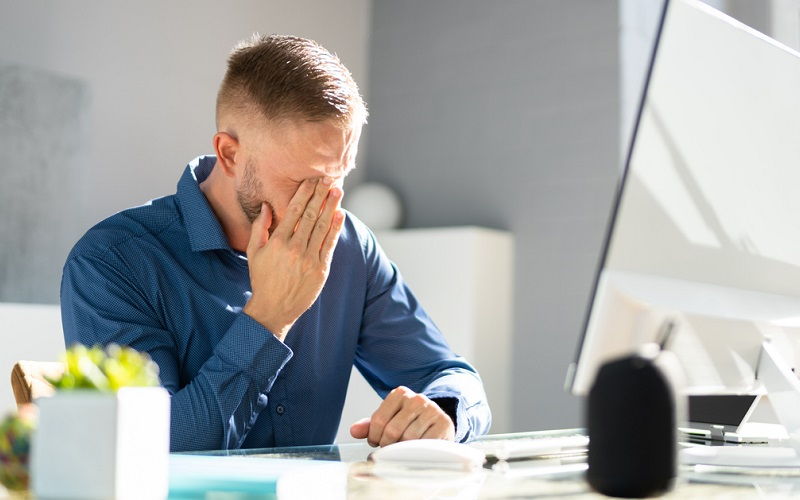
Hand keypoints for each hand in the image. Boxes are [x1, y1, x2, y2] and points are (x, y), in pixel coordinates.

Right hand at [243, 177, 343, 340]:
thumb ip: (260, 227)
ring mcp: (309, 259)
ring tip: (337, 190)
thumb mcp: (254, 252)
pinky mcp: (320, 269)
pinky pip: (329, 244)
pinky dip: (335, 228)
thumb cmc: (262, 279)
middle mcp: (294, 248)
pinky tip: (339, 214)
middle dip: (320, 194)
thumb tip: (268, 205)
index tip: (311, 180)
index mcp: (277, 242)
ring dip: (331, 206)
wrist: (274, 308)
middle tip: (328, 178)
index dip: (304, 193)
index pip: (293, 211)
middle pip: (310, 215)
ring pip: (322, 227)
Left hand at [349, 386, 455, 446]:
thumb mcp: (389, 420)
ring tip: (403, 450)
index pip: (378, 420)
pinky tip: (417, 452)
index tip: (378, 442)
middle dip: (388, 445)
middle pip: (392, 430)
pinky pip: (424, 444)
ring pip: (408, 439)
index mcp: (400, 394)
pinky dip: (417, 452)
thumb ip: (370, 425)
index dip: (375, 437)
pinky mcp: (444, 424)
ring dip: (402, 451)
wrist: (438, 424)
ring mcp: (432, 410)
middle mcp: (417, 398)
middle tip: (390, 449)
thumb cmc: (409, 424)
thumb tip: (353, 431)